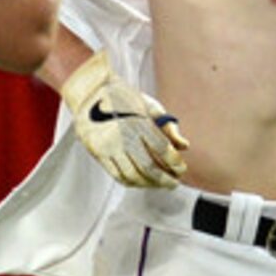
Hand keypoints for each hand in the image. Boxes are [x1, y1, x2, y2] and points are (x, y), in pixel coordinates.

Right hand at [59, 51, 189, 187]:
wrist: (91, 91)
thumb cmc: (125, 97)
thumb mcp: (150, 105)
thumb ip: (168, 126)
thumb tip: (184, 146)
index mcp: (139, 121)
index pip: (163, 149)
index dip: (175, 163)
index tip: (181, 169)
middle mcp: (124, 136)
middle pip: (148, 168)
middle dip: (165, 180)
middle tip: (173, 183)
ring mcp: (109, 146)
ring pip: (133, 176)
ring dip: (149, 184)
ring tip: (158, 184)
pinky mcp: (98, 153)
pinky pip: (117, 175)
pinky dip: (132, 182)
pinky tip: (141, 181)